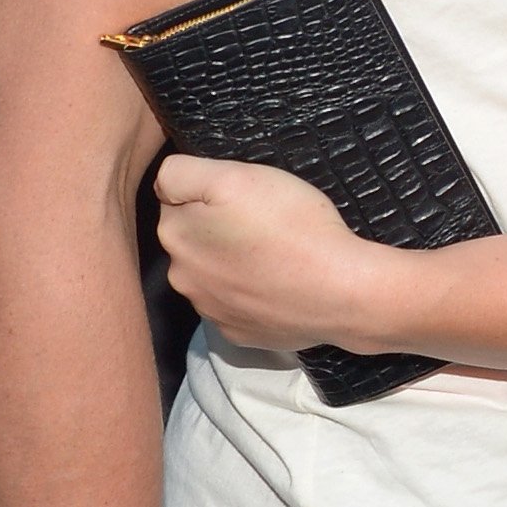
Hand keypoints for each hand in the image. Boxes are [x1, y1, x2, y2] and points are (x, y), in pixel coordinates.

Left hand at [155, 153, 371, 348]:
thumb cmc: (293, 226)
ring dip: (232, 263)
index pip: (175, 197)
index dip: (209, 190)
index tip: (242, 197)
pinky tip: (277, 285)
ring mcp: (210, 310)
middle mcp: (182, 277)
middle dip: (216, 229)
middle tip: (261, 224)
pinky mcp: (237, 333)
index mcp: (176, 235)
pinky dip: (251, 294)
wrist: (342, 291)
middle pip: (192, 238)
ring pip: (212, 273)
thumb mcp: (235, 176)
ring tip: (272, 255)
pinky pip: (236, 304)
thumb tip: (163, 185)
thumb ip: (181, 174)